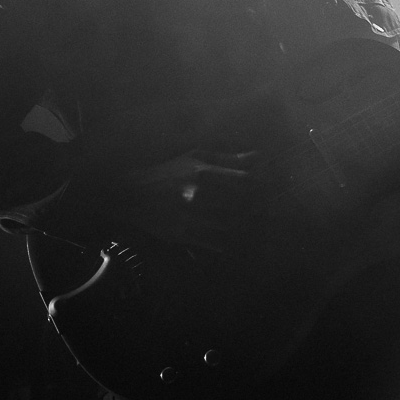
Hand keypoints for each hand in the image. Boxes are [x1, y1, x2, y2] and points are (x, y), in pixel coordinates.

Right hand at [112, 150, 260, 254]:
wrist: (133, 195)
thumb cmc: (169, 173)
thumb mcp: (196, 158)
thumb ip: (228, 159)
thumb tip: (259, 157)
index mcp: (204, 173)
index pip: (245, 181)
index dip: (261, 186)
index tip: (267, 189)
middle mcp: (199, 195)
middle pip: (243, 205)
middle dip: (258, 207)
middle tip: (266, 209)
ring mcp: (191, 217)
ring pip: (233, 226)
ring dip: (247, 226)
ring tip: (254, 223)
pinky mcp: (184, 235)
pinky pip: (217, 243)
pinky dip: (231, 241)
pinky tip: (235, 236)